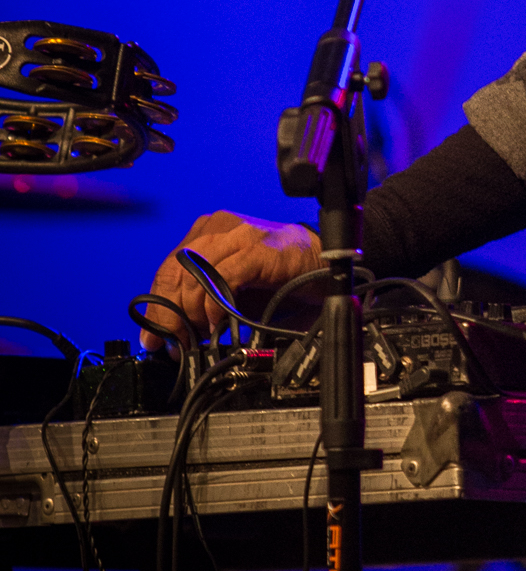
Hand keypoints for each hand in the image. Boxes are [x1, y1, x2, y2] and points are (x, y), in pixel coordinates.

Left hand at [140, 210, 323, 347]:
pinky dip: (215, 304)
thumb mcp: (232, 287)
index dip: (158, 306)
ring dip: (192, 311)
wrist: (326, 264)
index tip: (154, 339)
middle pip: (176, 270)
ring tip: (200, 335)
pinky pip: (223, 277)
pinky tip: (219, 322)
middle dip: (171, 313)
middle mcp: (219, 226)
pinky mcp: (258, 248)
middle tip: (176, 343)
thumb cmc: (280, 277)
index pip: (168, 268)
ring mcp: (239, 234)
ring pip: (195, 273)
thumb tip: (173, 333)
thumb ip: (202, 300)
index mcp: (208, 231)